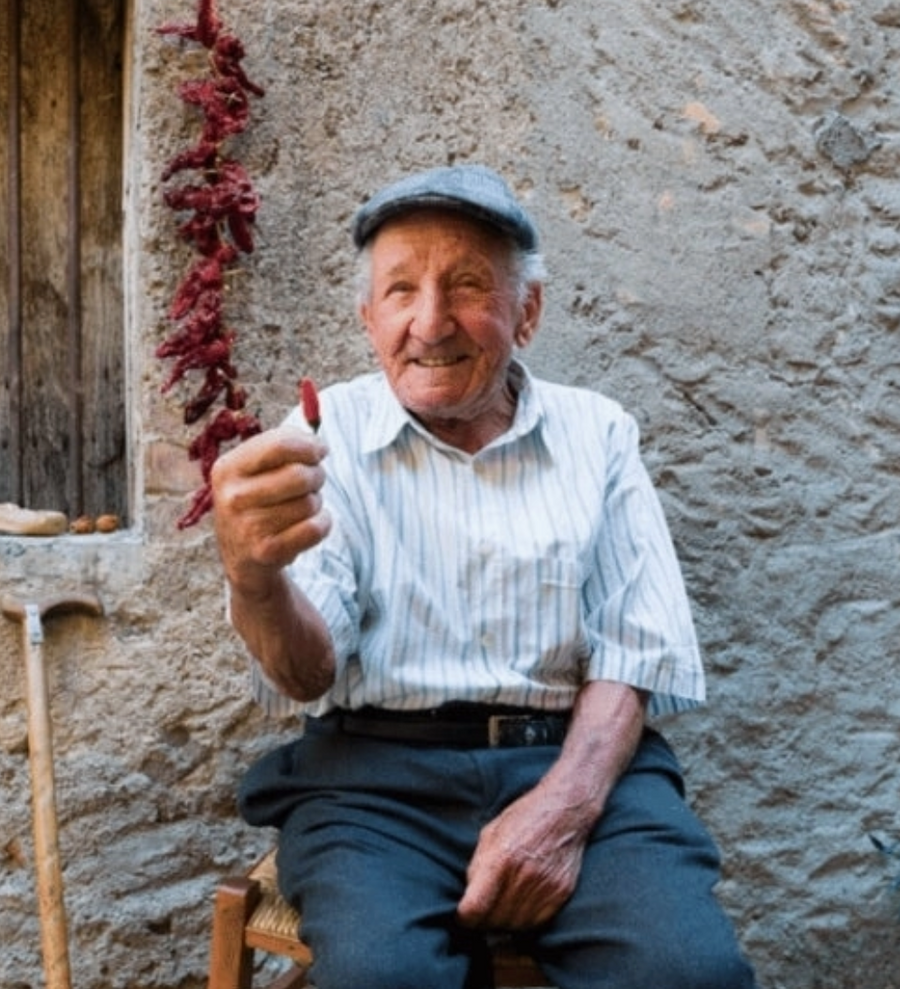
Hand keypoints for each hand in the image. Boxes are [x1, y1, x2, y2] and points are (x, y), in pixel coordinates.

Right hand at [211, 425, 330, 597]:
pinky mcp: (266, 551)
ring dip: (316, 502)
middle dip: (317, 475)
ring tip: (302, 506)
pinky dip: (323, 523)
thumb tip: (318, 444)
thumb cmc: (257, 501)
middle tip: (314, 480)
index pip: (279, 445)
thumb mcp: (254, 469)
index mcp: (228, 468)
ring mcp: (247, 527)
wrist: (242, 557)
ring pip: (309, 503)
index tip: (320, 450)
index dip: (309, 445)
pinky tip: (311, 523)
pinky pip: (315, 528)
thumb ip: (282, 445)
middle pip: (300, 475)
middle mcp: (233, 497)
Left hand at [456, 781, 588, 929]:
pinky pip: (536, 923)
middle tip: (482, 909)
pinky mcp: (560, 894)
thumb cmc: (524, 817)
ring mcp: (545, 887)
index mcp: (501, 858)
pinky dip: (524, 920)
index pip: (475, 908)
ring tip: (502, 904)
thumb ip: (477, 866)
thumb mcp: (490, 833)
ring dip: (504, 922)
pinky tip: (520, 904)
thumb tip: (469, 896)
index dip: (465, 917)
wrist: (565, 811)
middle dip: (483, 919)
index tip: (463, 914)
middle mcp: (524, 876)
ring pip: (514, 926)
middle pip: (494, 921)